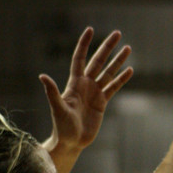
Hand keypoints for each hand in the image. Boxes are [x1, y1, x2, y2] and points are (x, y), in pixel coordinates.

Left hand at [39, 27, 133, 153]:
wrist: (71, 142)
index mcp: (74, 83)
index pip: (79, 58)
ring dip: (118, 61)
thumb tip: (42, 76)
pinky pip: (113, 88)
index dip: (84, 44)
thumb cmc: (61, 126)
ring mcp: (95, 93)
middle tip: (117, 33)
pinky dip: (121, 79)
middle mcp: (85, 84)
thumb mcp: (57, 108)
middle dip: (107, 47)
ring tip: (128, 48)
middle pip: (98, 61)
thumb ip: (52, 91)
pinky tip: (129, 70)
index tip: (90, 30)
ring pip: (108, 72)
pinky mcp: (102, 103)